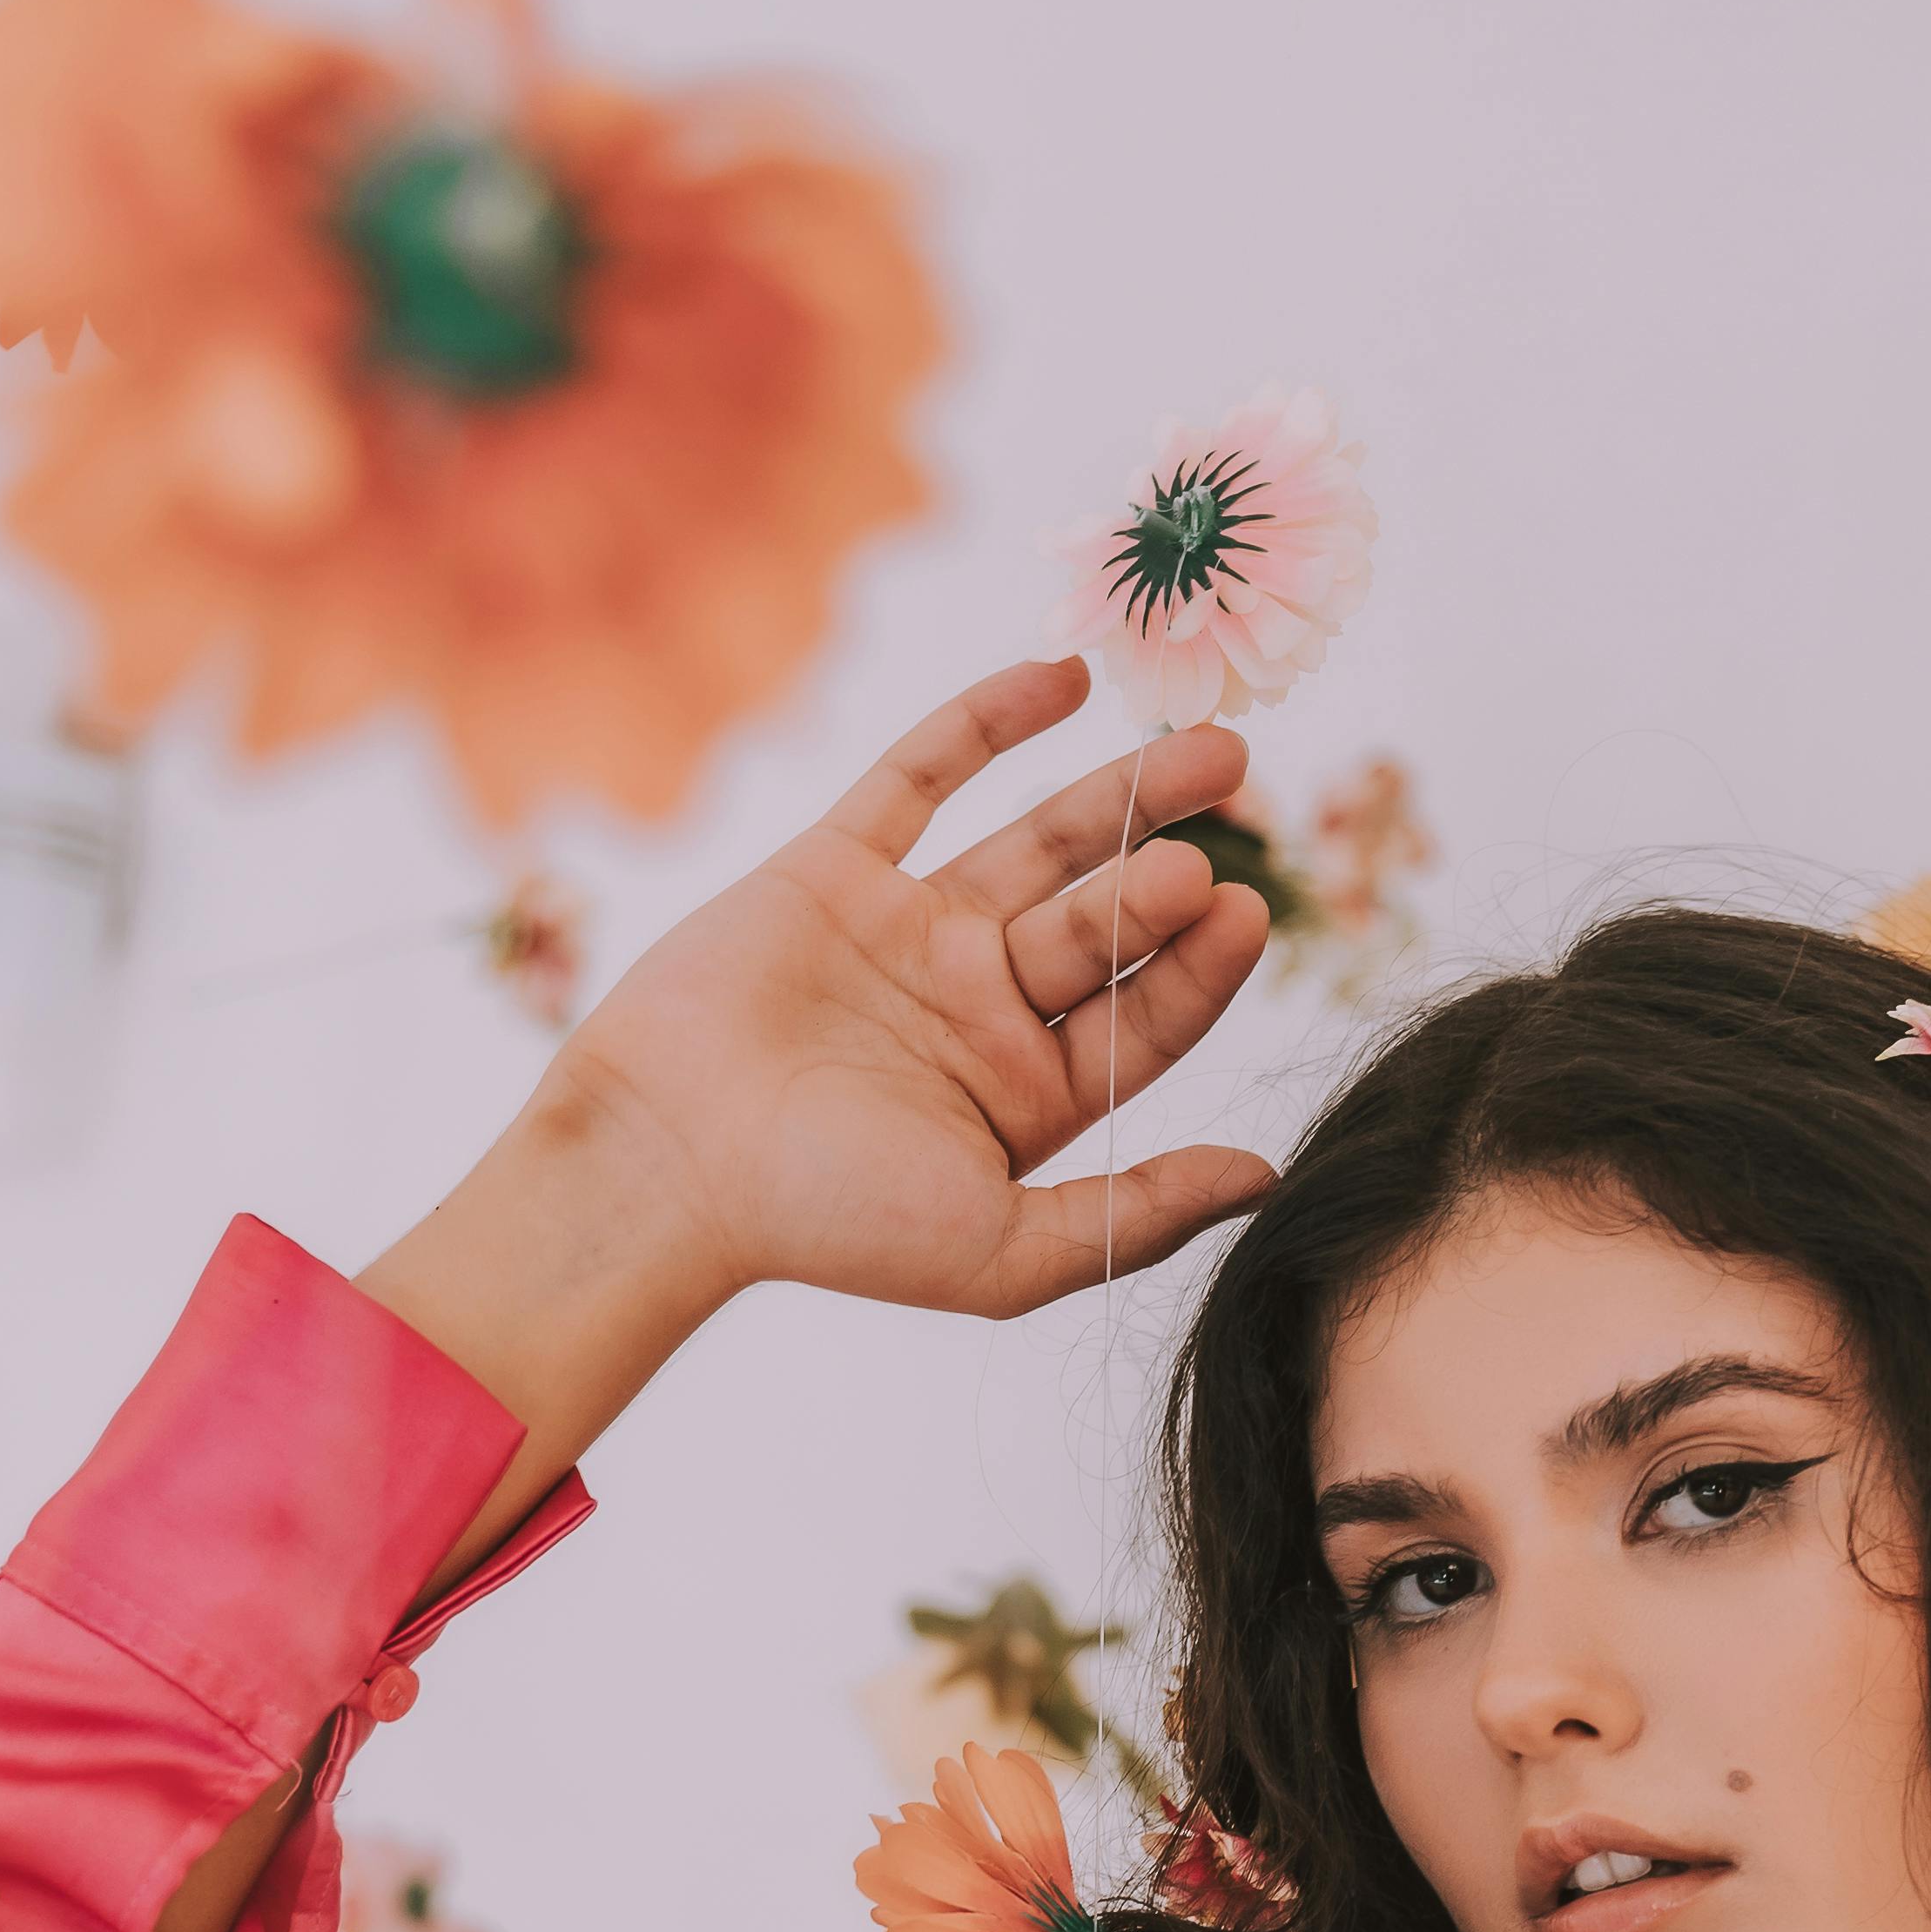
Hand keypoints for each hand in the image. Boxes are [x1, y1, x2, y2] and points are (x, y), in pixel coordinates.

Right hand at [550, 652, 1275, 1322]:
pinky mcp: (837, 870)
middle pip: (1101, 922)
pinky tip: (1065, 681)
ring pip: (1036, 843)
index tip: (1247, 909)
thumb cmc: (827, 1223)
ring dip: (1117, 790)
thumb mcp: (1006, 1250)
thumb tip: (1266, 1183)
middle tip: (1232, 799)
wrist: (663, 1164)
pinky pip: (922, 777)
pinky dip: (988, 722)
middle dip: (1162, 866)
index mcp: (1029, 1094)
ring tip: (1206, 747)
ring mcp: (913, 932)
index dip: (1199, 963)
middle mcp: (982, 1009)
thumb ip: (1137, 1216)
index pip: (1144, 1017)